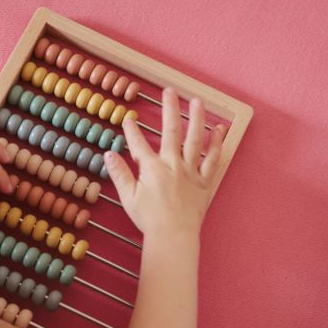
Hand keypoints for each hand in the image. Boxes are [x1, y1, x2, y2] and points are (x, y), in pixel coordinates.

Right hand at [105, 88, 224, 239]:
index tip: (129, 119)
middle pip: (171, 131)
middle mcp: (173, 165)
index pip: (139, 144)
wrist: (173, 236)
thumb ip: (119, 174)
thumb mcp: (129, 197)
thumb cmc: (150, 220)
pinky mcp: (204, 183)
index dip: (132, 130)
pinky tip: (219, 131)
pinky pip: (212, 160)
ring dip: (196, 118)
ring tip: (197, 102)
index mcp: (152, 168)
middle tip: (169, 91)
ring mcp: (190, 172)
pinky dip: (216, 145)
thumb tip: (108, 154)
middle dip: (169, 109)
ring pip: (195, 139)